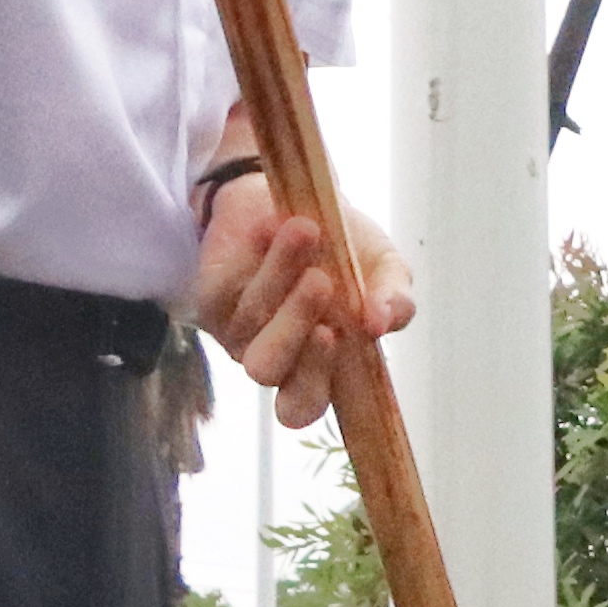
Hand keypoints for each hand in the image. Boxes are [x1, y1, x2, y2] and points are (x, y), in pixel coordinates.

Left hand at [197, 175, 411, 417]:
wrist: (300, 199)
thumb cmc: (347, 248)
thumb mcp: (384, 270)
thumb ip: (395, 300)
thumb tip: (382, 322)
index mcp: (320, 367)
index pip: (301, 407)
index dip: (313, 382)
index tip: (334, 334)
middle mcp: (275, 358)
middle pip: (266, 369)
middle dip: (293, 325)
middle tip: (322, 282)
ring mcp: (238, 330)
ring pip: (251, 317)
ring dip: (281, 271)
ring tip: (306, 230)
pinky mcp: (211, 298)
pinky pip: (229, 283)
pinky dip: (256, 251)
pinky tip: (274, 225)